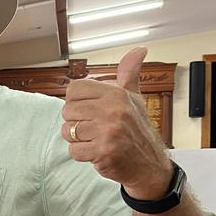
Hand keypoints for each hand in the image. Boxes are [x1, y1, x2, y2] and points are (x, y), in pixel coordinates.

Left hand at [61, 47, 172, 198]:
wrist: (149, 164)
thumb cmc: (137, 130)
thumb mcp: (134, 98)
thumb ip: (129, 74)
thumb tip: (139, 50)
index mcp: (117, 94)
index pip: (74, 89)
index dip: (77, 102)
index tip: (90, 110)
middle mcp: (113, 110)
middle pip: (67, 110)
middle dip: (76, 122)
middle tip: (94, 128)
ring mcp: (108, 131)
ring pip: (68, 131)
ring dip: (78, 139)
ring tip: (96, 139)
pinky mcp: (103, 151)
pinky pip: (73, 150)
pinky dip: (82, 154)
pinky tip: (97, 152)